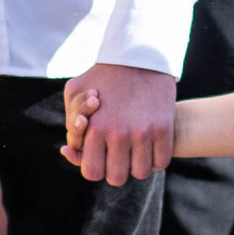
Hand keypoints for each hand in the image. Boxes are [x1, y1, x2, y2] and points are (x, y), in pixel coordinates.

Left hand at [61, 65, 177, 184]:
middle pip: (117, 178)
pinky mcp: (164, 128)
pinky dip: (156, 159)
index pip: (92, 172)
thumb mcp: (75, 91)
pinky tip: (151, 147)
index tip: (101, 159)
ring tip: (136, 151)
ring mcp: (143, 132)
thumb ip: (70, 122)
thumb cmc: (103, 76)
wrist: (139, 56)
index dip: (96, 169)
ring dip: (138, 165)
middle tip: (120, 156)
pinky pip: (161, 162)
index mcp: (94, 128)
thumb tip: (69, 148)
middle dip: (117, 170)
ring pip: (141, 172)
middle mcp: (118, 134)